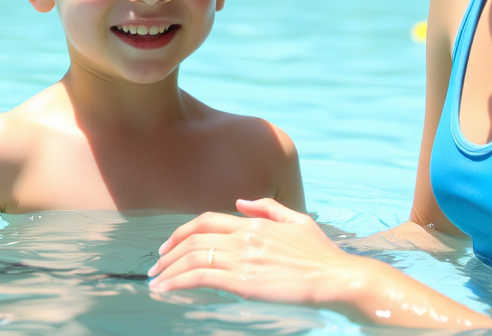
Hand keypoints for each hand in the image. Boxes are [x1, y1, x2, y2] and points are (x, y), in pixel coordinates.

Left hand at [148, 198, 356, 305]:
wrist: (337, 278)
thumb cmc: (322, 254)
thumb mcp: (298, 220)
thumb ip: (268, 208)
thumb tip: (241, 202)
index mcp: (254, 223)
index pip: (206, 220)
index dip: (182, 232)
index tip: (169, 245)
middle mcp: (243, 237)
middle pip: (193, 239)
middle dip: (169, 253)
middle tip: (155, 266)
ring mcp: (242, 259)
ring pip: (192, 258)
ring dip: (168, 270)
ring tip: (155, 281)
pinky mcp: (243, 282)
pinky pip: (200, 278)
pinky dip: (178, 282)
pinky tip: (166, 290)